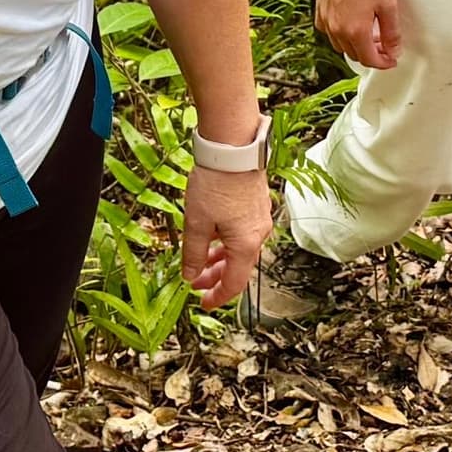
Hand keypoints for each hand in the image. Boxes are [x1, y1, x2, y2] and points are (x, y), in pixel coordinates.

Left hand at [178, 164, 272, 307]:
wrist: (233, 148)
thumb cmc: (216, 184)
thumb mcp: (196, 223)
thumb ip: (194, 254)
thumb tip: (191, 276)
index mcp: (245, 245)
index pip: (234, 284)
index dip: (217, 297)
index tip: (203, 302)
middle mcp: (258, 235)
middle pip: (238, 267)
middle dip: (215, 277)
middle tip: (195, 282)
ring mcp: (259, 220)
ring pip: (240, 250)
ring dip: (220, 259)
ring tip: (200, 261)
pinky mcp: (256, 206)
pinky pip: (242, 234)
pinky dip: (227, 242)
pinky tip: (212, 237)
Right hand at [315, 0, 403, 69]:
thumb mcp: (388, 4)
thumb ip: (391, 32)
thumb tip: (394, 51)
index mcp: (356, 31)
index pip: (369, 60)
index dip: (383, 63)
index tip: (392, 59)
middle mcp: (338, 31)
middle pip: (355, 55)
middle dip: (371, 54)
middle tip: (384, 45)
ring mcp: (326, 22)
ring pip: (341, 46)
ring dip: (356, 45)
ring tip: (370, 33)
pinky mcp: (320, 12)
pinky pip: (330, 32)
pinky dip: (341, 34)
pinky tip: (351, 22)